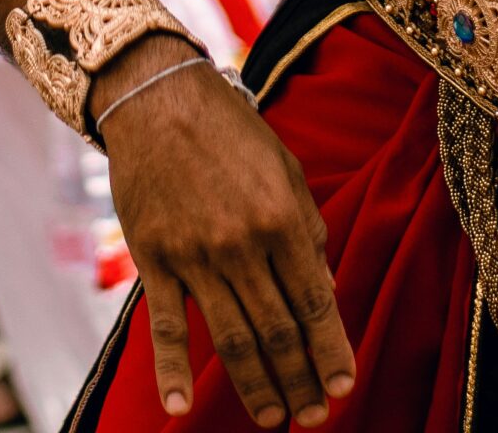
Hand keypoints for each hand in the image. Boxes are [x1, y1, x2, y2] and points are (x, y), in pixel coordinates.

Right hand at [95, 42, 354, 425]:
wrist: (156, 96)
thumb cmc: (228, 128)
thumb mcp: (283, 166)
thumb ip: (306, 229)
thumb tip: (323, 291)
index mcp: (280, 217)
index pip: (315, 302)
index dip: (331, 351)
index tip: (343, 387)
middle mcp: (241, 243)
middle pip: (277, 330)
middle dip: (300, 380)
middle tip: (313, 417)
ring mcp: (194, 254)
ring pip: (232, 338)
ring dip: (256, 386)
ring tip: (273, 420)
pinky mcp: (154, 257)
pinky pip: (165, 324)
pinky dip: (172, 369)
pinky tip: (181, 406)